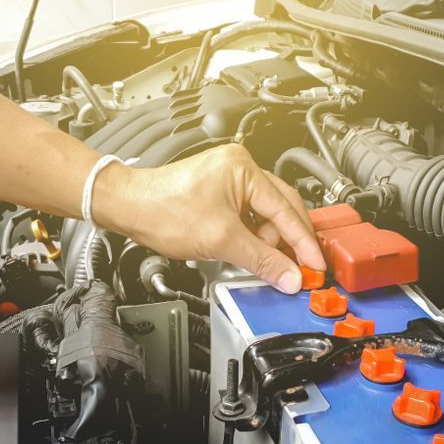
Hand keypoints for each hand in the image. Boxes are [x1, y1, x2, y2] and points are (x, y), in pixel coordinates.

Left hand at [92, 144, 325, 292]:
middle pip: (281, 208)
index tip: (315, 265)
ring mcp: (229, 178)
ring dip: (268, 240)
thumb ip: (261, 260)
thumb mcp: (221, 240)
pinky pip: (248, 214)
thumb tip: (288, 276)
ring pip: (264, 213)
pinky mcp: (219, 190)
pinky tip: (250, 250)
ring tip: (265, 261)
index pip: (286, 210)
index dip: (303, 242)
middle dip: (289, 241)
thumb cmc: (163, 210)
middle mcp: (240, 167)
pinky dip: (252, 235)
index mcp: (244, 169)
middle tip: (301, 268)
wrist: (128, 207)